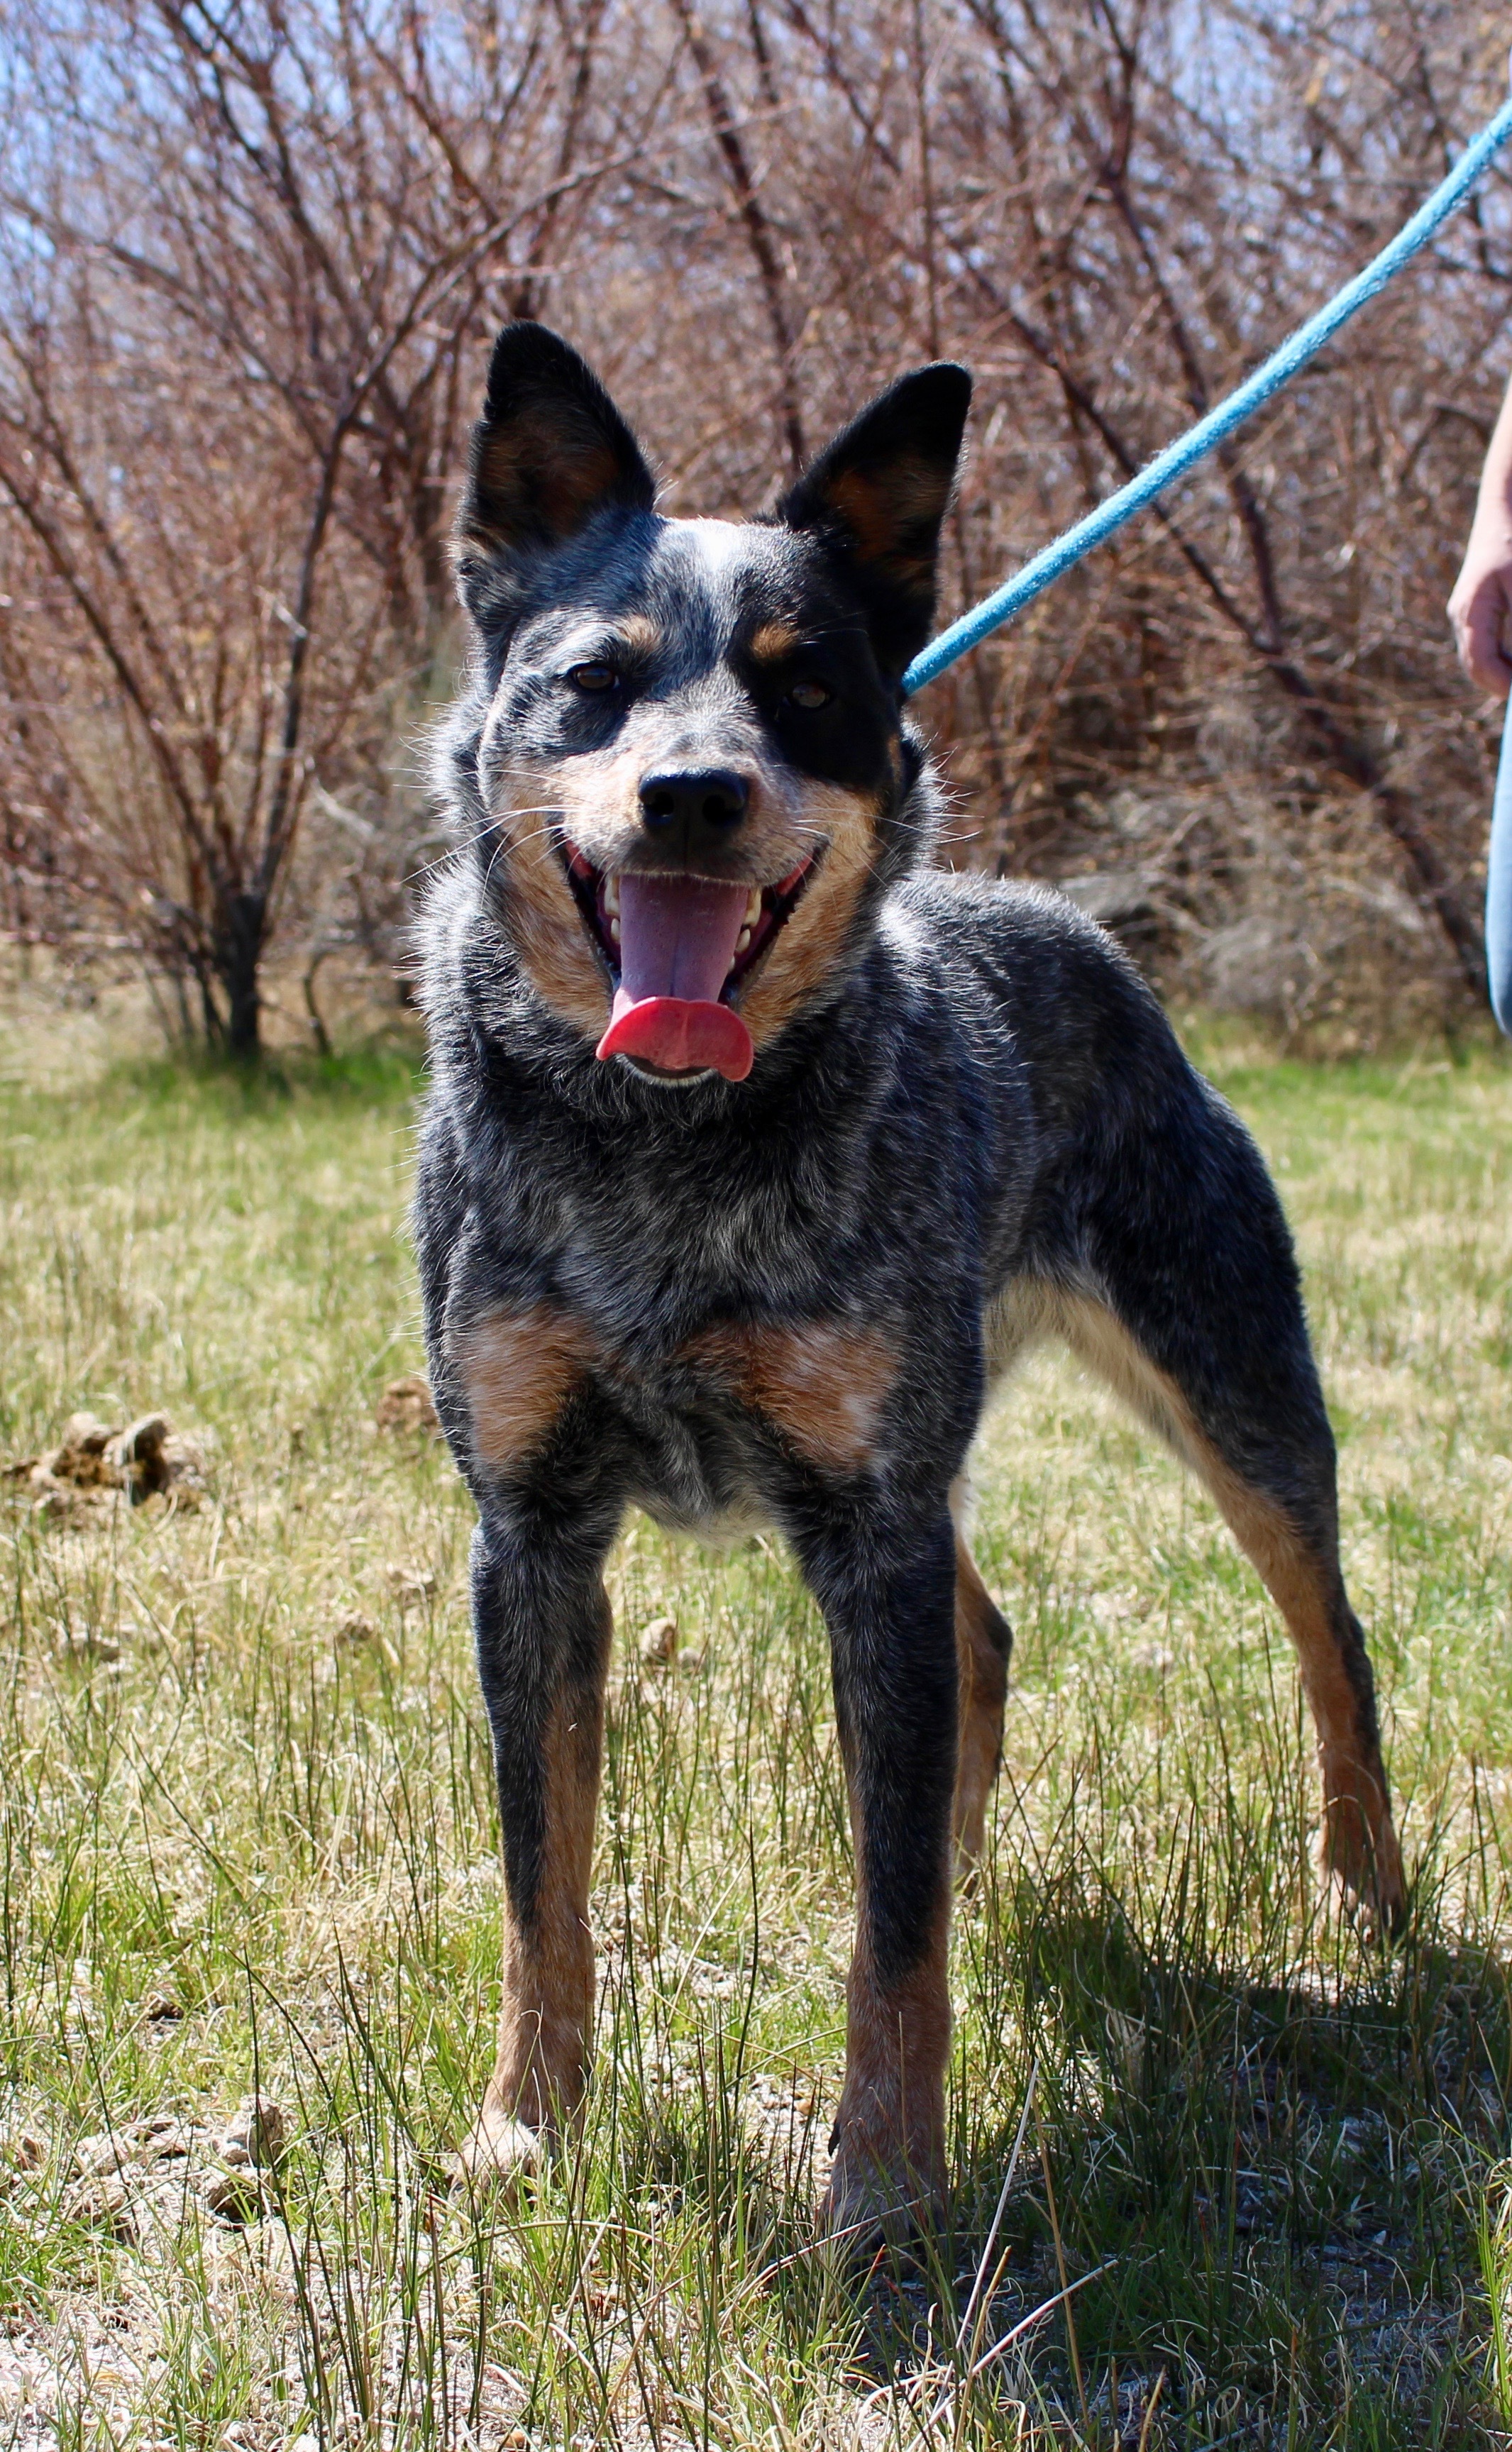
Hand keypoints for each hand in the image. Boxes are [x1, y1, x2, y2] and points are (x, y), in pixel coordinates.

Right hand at [1448, 517, 1511, 696]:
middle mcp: (1461, 618)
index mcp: (1470, 611)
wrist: (1503, 510)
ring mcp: (1465, 616)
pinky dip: (1505, 657)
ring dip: (1504, 670)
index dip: (1504, 685)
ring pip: (1483, 659)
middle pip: (1478, 668)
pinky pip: (1487, 646)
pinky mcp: (1477, 613)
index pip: (1480, 664)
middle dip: (1504, 683)